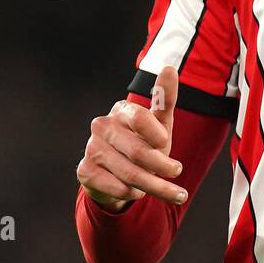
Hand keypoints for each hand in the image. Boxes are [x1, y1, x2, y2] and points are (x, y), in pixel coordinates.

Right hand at [76, 64, 185, 211]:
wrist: (117, 172)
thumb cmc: (144, 143)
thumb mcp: (159, 123)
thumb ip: (165, 100)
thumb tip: (169, 69)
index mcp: (121, 110)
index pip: (139, 117)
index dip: (156, 134)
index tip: (166, 143)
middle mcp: (102, 126)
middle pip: (139, 152)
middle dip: (163, 166)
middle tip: (178, 172)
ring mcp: (92, 149)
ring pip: (130, 174)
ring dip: (155, 186)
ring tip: (173, 192)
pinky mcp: (85, 171)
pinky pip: (116, 187)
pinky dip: (132, 193)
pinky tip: (139, 192)